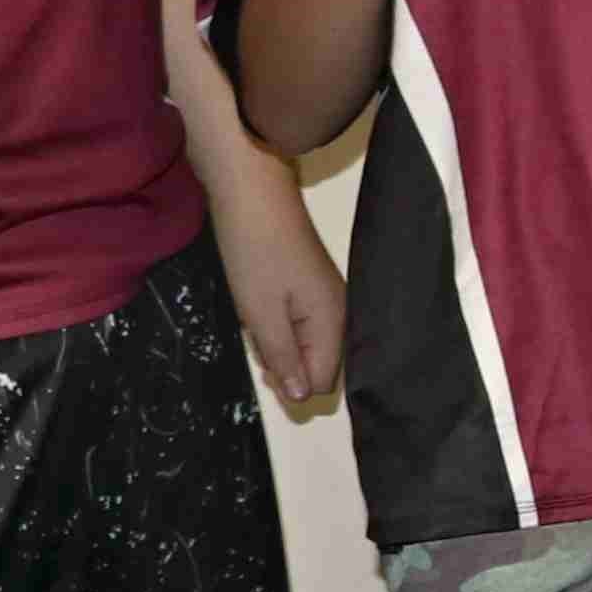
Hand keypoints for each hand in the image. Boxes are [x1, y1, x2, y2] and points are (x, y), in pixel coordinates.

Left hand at [221, 169, 346, 406]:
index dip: (291, 383)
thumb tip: (302, 398)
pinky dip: (278, 323)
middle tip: (257, 336)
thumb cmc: (254, 252)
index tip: (264, 360)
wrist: (252, 192)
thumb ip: (284, 359)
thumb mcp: (261, 314)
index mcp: (332, 324)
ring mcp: (328, 300)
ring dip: (277, 343)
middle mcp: (339, 315)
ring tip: (255, 315)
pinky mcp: (313, 288)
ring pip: (307, 347)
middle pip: (318, 367)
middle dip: (285, 364)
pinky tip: (260, 305)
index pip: (322, 383)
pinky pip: (301, 325)